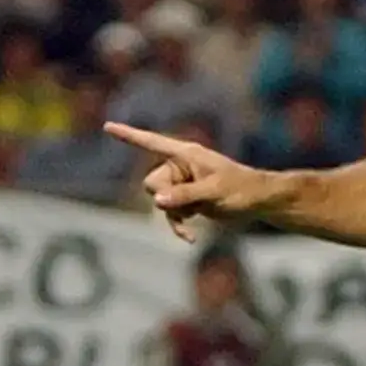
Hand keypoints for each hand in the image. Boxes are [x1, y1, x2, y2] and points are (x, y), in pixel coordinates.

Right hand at [105, 122, 284, 240]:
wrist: (258, 201)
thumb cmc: (241, 188)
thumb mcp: (214, 192)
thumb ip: (185, 196)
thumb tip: (158, 201)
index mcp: (185, 154)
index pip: (151, 142)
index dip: (129, 136)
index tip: (107, 127)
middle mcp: (180, 167)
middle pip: (152, 183)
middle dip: (165, 196)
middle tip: (188, 201)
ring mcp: (182, 185)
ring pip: (160, 202)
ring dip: (173, 214)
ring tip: (194, 218)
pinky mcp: (187, 201)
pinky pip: (171, 215)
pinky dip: (178, 226)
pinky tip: (191, 238)